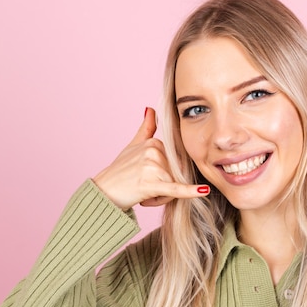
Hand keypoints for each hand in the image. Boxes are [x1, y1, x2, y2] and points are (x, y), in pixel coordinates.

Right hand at [93, 107, 209, 210]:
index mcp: (154, 142)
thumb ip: (146, 128)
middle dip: (166, 187)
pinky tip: (203, 190)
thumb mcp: (133, 146)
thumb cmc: (119, 171)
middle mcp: (154, 152)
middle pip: (176, 174)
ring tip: (144, 194)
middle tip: (146, 189)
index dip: (166, 175)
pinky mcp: (150, 184)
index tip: (149, 179)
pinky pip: (176, 189)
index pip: (175, 162)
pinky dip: (190, 192)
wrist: (103, 192)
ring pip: (174, 186)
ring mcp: (152, 166)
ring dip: (162, 197)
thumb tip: (151, 109)